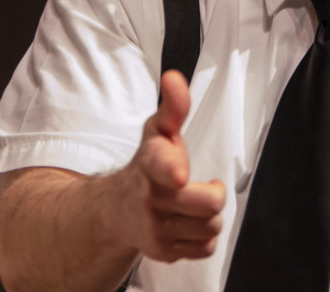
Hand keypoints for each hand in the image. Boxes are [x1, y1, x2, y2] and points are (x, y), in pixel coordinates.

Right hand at [120, 70, 225, 261]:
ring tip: (192, 205)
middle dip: (213, 194)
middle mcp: (150, 198)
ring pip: (211, 227)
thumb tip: (174, 77)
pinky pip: (205, 249)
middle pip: (209, 203)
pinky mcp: (163, 252)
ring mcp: (155, 228)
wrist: (116, 209)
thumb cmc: (147, 167)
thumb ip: (173, 106)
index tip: (179, 174)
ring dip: (208, 216)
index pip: (162, 165)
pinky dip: (203, 237)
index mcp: (151, 163)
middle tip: (203, 186)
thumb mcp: (159, 132)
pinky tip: (187, 223)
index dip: (172, 169)